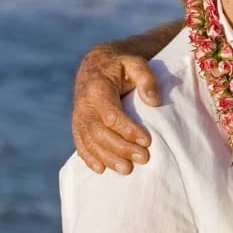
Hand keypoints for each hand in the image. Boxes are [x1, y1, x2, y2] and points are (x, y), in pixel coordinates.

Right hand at [71, 43, 160, 174]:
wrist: (97, 63)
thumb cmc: (121, 64)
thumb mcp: (136, 63)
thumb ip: (146, 78)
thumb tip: (154, 101)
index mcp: (97, 87)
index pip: (111, 114)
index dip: (128, 130)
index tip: (147, 141)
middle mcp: (84, 103)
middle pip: (99, 131)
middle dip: (120, 148)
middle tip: (143, 158)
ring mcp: (78, 115)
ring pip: (89, 140)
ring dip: (107, 157)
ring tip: (127, 170)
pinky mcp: (78, 123)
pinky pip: (80, 143)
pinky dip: (89, 157)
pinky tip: (101, 169)